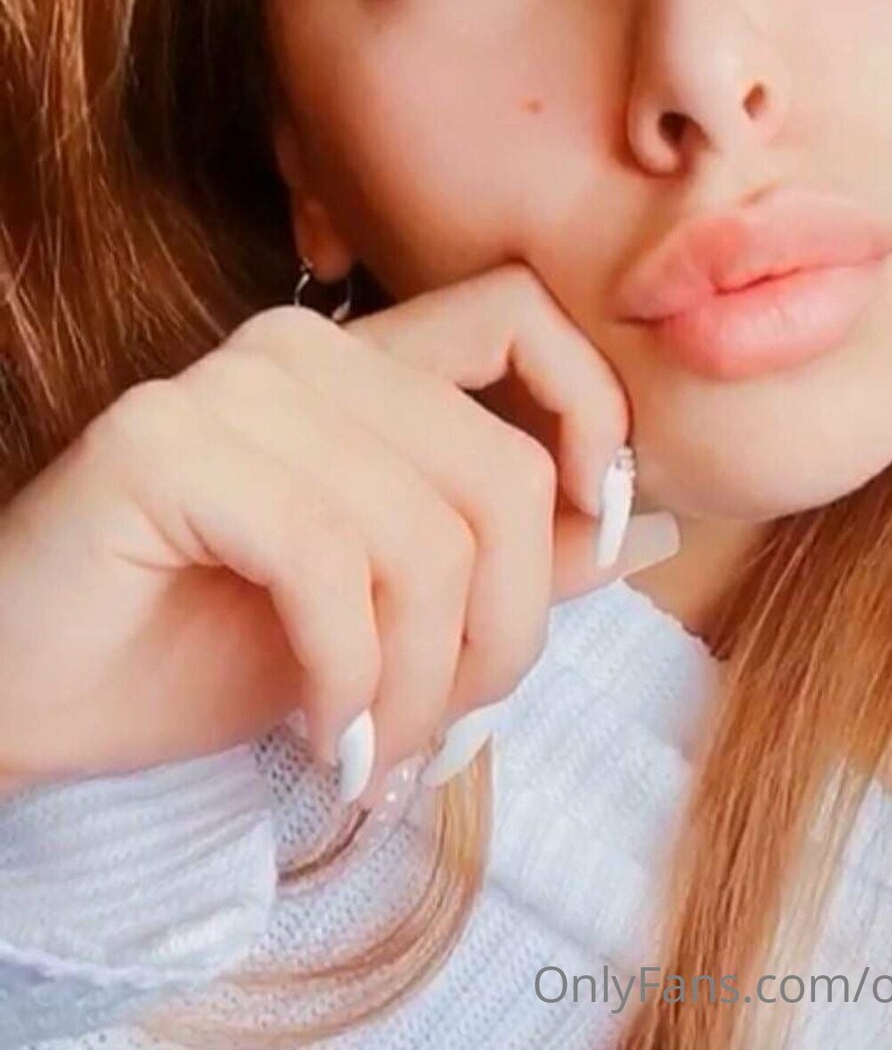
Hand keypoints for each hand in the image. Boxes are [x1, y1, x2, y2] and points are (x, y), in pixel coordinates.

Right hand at [0, 264, 679, 801]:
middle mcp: (302, 350)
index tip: (598, 532)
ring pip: (423, 534)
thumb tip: (652, 530)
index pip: (523, 318)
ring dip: (423, 681)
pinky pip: (328, 563)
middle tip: (447, 726)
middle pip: (497, 472)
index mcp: (364, 366)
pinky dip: (347, 678)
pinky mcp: (161, 442)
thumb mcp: (396, 613)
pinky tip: (322, 736)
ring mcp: (229, 384)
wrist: (36, 698)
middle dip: (504, 632)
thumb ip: (512, 559)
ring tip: (381, 750)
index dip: (593, 412)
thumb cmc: (213, 650)